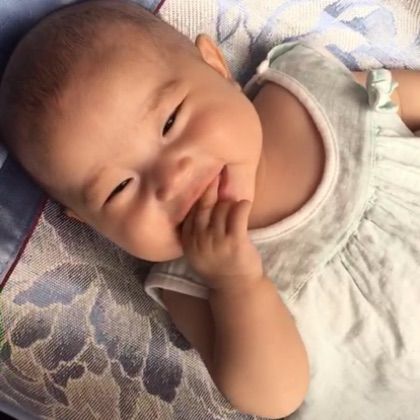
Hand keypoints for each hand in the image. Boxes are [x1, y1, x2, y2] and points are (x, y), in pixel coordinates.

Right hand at [180, 175, 263, 291]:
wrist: (237, 287)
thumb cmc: (219, 266)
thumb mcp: (198, 251)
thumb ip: (195, 231)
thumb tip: (199, 203)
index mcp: (189, 242)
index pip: (191, 211)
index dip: (198, 194)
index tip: (204, 178)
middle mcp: (200, 240)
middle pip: (205, 205)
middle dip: (212, 188)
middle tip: (219, 172)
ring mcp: (217, 241)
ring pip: (223, 208)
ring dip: (231, 204)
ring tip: (236, 207)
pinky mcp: (235, 242)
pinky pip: (238, 214)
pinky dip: (243, 206)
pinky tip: (245, 204)